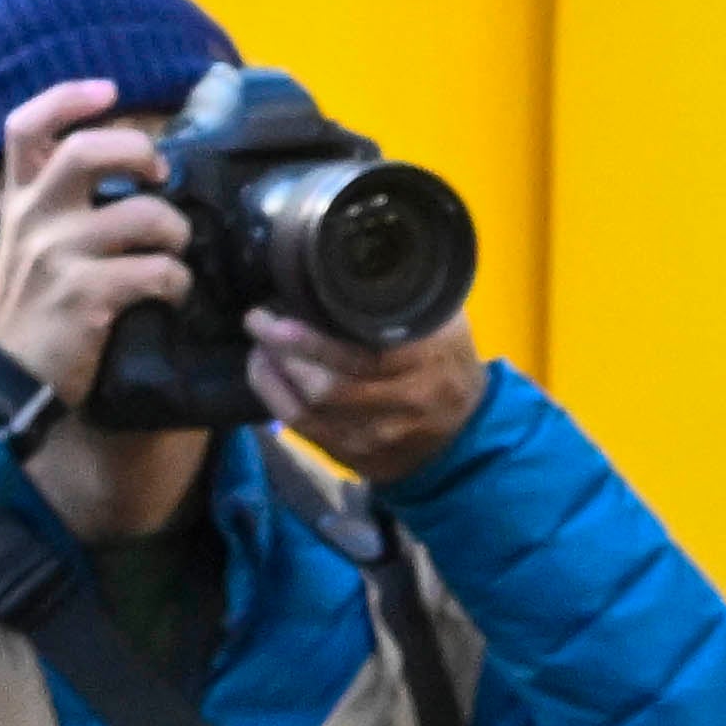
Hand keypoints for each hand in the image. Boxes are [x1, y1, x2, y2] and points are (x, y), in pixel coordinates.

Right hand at [0, 81, 188, 405]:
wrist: (4, 380)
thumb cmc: (31, 310)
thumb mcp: (28, 246)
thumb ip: (60, 207)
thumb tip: (132, 176)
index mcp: (20, 203)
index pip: (24, 129)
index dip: (67, 98)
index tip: (108, 89)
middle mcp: (33, 220)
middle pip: (85, 152)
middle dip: (138, 151)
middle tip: (159, 175)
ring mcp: (56, 257)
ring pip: (140, 215)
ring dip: (175, 231)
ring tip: (174, 251)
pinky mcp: (84, 297)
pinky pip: (157, 272)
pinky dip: (177, 281)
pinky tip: (171, 294)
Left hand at [248, 307, 488, 478]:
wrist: (466, 428)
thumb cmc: (448, 362)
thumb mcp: (443, 323)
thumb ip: (403, 300)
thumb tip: (349, 266)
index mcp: (427, 364)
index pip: (359, 357)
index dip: (309, 339)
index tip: (277, 311)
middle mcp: (403, 406)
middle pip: (325, 386)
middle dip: (281, 353)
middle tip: (259, 321)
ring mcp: (377, 438)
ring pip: (307, 412)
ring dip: (272, 377)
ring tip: (259, 348)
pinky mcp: (356, 458)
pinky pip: (304, 431)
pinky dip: (277, 400)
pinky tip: (267, 376)